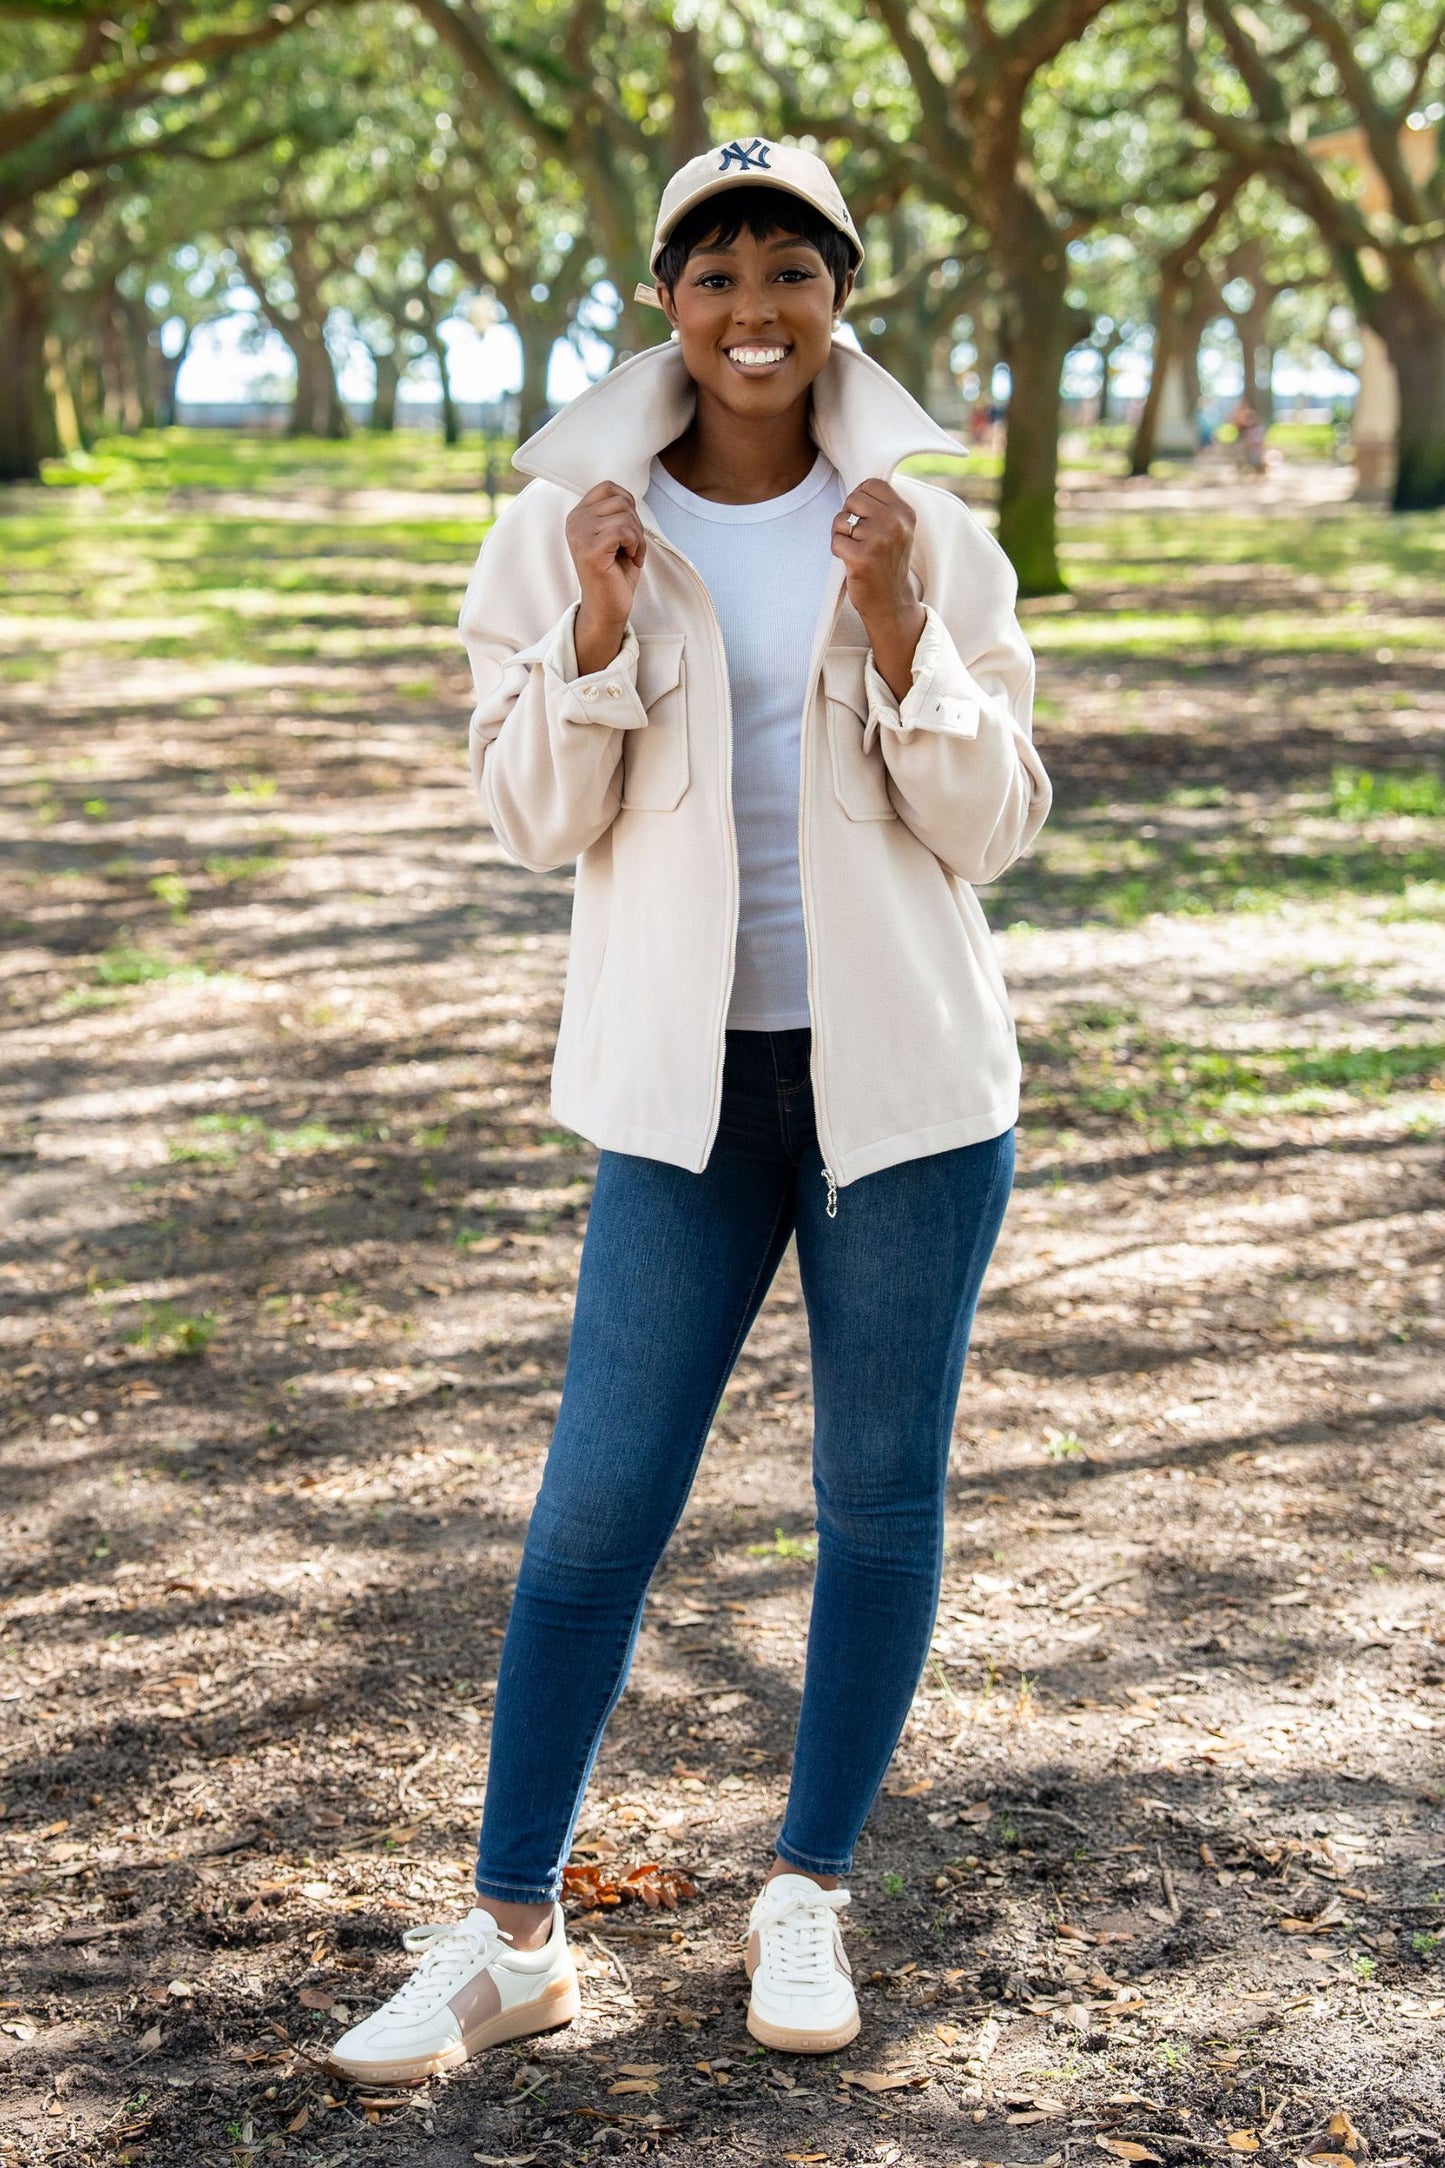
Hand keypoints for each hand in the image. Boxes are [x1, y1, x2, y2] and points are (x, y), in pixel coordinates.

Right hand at [566, 481, 645, 672]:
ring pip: (625, 515)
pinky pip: (624, 531)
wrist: (607, 608)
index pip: (608, 487)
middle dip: (636, 524)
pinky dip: (636, 545)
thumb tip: (628, 495)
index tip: (628, 531)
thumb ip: (616, 512)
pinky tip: (631, 559)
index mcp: (578, 515)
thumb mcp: (614, 535)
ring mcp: (580, 535)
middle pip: (621, 500)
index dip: (628, 505)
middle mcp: (574, 521)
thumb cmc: (615, 573)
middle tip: (632, 547)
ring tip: (631, 554)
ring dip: (637, 536)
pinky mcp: (590, 550)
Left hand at [832, 478, 925, 702]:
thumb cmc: (887, 563)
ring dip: (842, 536)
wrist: (891, 602)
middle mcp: (895, 523)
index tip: (865, 520)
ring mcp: (879, 540)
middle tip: (859, 538)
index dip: (860, 500)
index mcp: (904, 513)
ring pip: (840, 520)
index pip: (871, 484)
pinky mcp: (862, 558)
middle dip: (849, 517)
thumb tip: (856, 486)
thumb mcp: (896, 530)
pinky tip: (851, 562)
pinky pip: (835, 540)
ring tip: (857, 551)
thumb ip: (882, 507)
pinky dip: (837, 551)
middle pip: (853, 498)